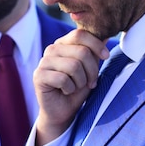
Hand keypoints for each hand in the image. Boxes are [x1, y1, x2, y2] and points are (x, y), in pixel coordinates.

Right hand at [33, 29, 109, 145]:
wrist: (63, 111)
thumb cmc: (77, 89)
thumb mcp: (90, 69)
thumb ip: (94, 52)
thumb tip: (106, 35)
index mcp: (64, 43)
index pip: (80, 34)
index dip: (97, 45)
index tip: (106, 57)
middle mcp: (52, 49)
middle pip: (82, 51)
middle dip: (92, 71)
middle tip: (90, 83)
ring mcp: (43, 61)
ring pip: (74, 66)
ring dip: (81, 82)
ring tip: (76, 87)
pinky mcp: (38, 75)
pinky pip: (63, 79)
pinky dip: (70, 89)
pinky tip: (65, 91)